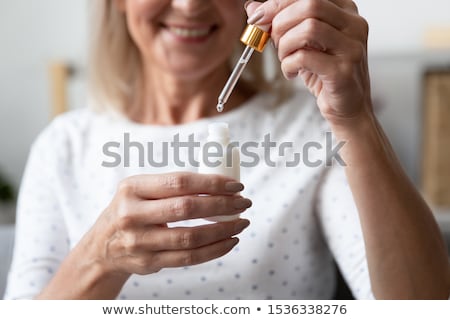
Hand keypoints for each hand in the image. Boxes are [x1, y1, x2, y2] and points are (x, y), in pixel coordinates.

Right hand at [90, 172, 250, 276]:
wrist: (102, 246)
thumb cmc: (131, 210)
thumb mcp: (140, 190)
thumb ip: (171, 186)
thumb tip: (219, 184)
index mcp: (133, 188)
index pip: (179, 182)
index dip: (212, 183)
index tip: (236, 185)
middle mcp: (132, 214)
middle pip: (187, 208)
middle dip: (222, 205)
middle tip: (244, 203)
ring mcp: (140, 241)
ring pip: (190, 236)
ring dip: (223, 230)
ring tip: (242, 222)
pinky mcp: (148, 262)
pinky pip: (188, 258)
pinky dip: (214, 250)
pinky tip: (230, 241)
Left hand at [246, 0, 371, 124]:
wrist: (347, 107)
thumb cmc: (325, 74)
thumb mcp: (301, 44)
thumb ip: (280, 24)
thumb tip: (253, 7)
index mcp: (345, 11)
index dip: (279, 3)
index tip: (258, 17)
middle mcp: (354, 25)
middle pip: (310, 5)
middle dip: (280, 22)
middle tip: (272, 41)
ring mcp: (351, 47)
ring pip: (309, 28)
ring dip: (285, 45)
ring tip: (284, 59)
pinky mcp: (343, 71)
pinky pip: (305, 57)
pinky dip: (288, 65)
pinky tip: (290, 72)